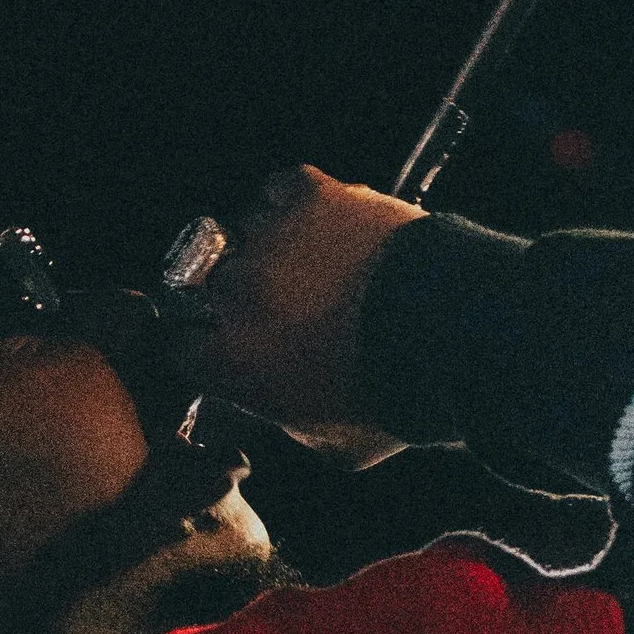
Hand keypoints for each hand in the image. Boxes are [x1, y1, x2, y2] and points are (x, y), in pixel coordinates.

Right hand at [192, 165, 424, 462]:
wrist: (451, 333)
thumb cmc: (396, 397)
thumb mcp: (333, 444)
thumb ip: (290, 421)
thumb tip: (285, 410)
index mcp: (230, 359)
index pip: (183, 346)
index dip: (207, 348)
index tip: (228, 350)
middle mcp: (235, 293)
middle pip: (209, 286)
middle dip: (239, 300)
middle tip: (282, 311)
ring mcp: (270, 238)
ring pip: (243, 234)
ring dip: (268, 249)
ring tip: (311, 264)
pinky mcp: (309, 196)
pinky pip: (279, 189)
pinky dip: (292, 203)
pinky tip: (317, 222)